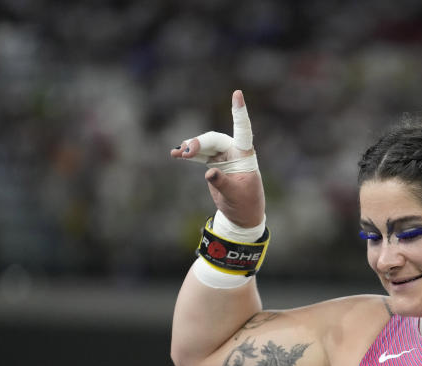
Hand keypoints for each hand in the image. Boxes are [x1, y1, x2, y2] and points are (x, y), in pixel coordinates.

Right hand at [170, 90, 265, 227]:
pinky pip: (199, 155)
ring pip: (205, 145)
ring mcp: (223, 156)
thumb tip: (209, 173)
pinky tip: (175, 153)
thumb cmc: (244, 204)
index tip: (237, 93)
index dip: (239, 112)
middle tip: (185, 152)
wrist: (242, 216)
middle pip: (214, 139)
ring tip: (177, 153)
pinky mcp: (214, 163)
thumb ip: (222, 183)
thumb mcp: (234, 195)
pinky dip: (188, 154)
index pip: (243, 130)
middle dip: (199, 143)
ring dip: (190, 147)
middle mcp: (235, 151)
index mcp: (245, 155)